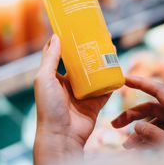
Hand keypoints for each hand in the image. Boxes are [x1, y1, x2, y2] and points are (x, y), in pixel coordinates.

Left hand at [33, 34, 109, 164]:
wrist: (61, 136)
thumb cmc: (48, 107)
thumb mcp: (44, 78)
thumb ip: (50, 58)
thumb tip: (55, 36)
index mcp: (54, 77)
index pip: (61, 55)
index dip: (68, 43)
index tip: (77, 29)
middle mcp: (69, 84)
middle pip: (81, 63)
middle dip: (90, 50)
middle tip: (100, 37)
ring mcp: (83, 93)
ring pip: (96, 74)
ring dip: (103, 62)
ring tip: (112, 49)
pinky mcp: (95, 103)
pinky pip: (106, 89)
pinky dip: (112, 80)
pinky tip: (119, 69)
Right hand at [112, 76, 163, 148]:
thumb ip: (155, 135)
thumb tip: (137, 127)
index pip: (159, 91)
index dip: (141, 83)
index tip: (124, 78)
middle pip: (150, 108)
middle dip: (132, 115)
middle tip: (114, 124)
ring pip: (152, 123)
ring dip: (138, 133)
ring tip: (126, 146)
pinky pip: (158, 134)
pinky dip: (146, 141)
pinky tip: (136, 150)